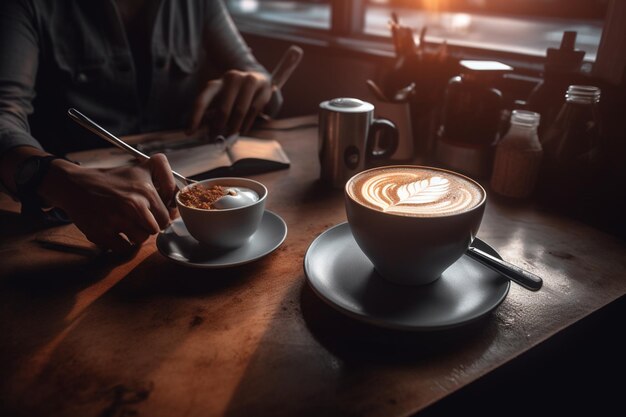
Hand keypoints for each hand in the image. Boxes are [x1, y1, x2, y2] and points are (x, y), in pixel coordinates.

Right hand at [40, 154, 177, 251]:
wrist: (74, 185)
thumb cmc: (112, 180)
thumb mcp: (141, 169)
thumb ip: (165, 180)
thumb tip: (178, 204)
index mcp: (145, 190)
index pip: (167, 216)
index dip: (160, 216)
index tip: (152, 213)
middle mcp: (133, 205)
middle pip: (156, 229)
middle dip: (148, 225)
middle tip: (136, 217)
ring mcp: (117, 220)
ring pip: (141, 239)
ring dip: (135, 235)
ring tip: (124, 222)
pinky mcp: (102, 233)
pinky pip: (124, 248)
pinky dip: (121, 243)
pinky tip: (114, 230)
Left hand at [187, 70, 272, 136]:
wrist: (259, 79)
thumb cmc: (235, 95)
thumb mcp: (220, 100)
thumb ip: (208, 114)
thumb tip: (194, 131)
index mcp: (216, 83)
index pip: (202, 100)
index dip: (195, 117)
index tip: (189, 133)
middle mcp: (231, 79)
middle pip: (223, 109)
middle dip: (219, 127)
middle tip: (217, 140)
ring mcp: (248, 81)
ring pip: (239, 111)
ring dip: (234, 128)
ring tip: (231, 137)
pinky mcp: (262, 88)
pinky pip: (253, 110)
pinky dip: (247, 124)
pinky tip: (242, 131)